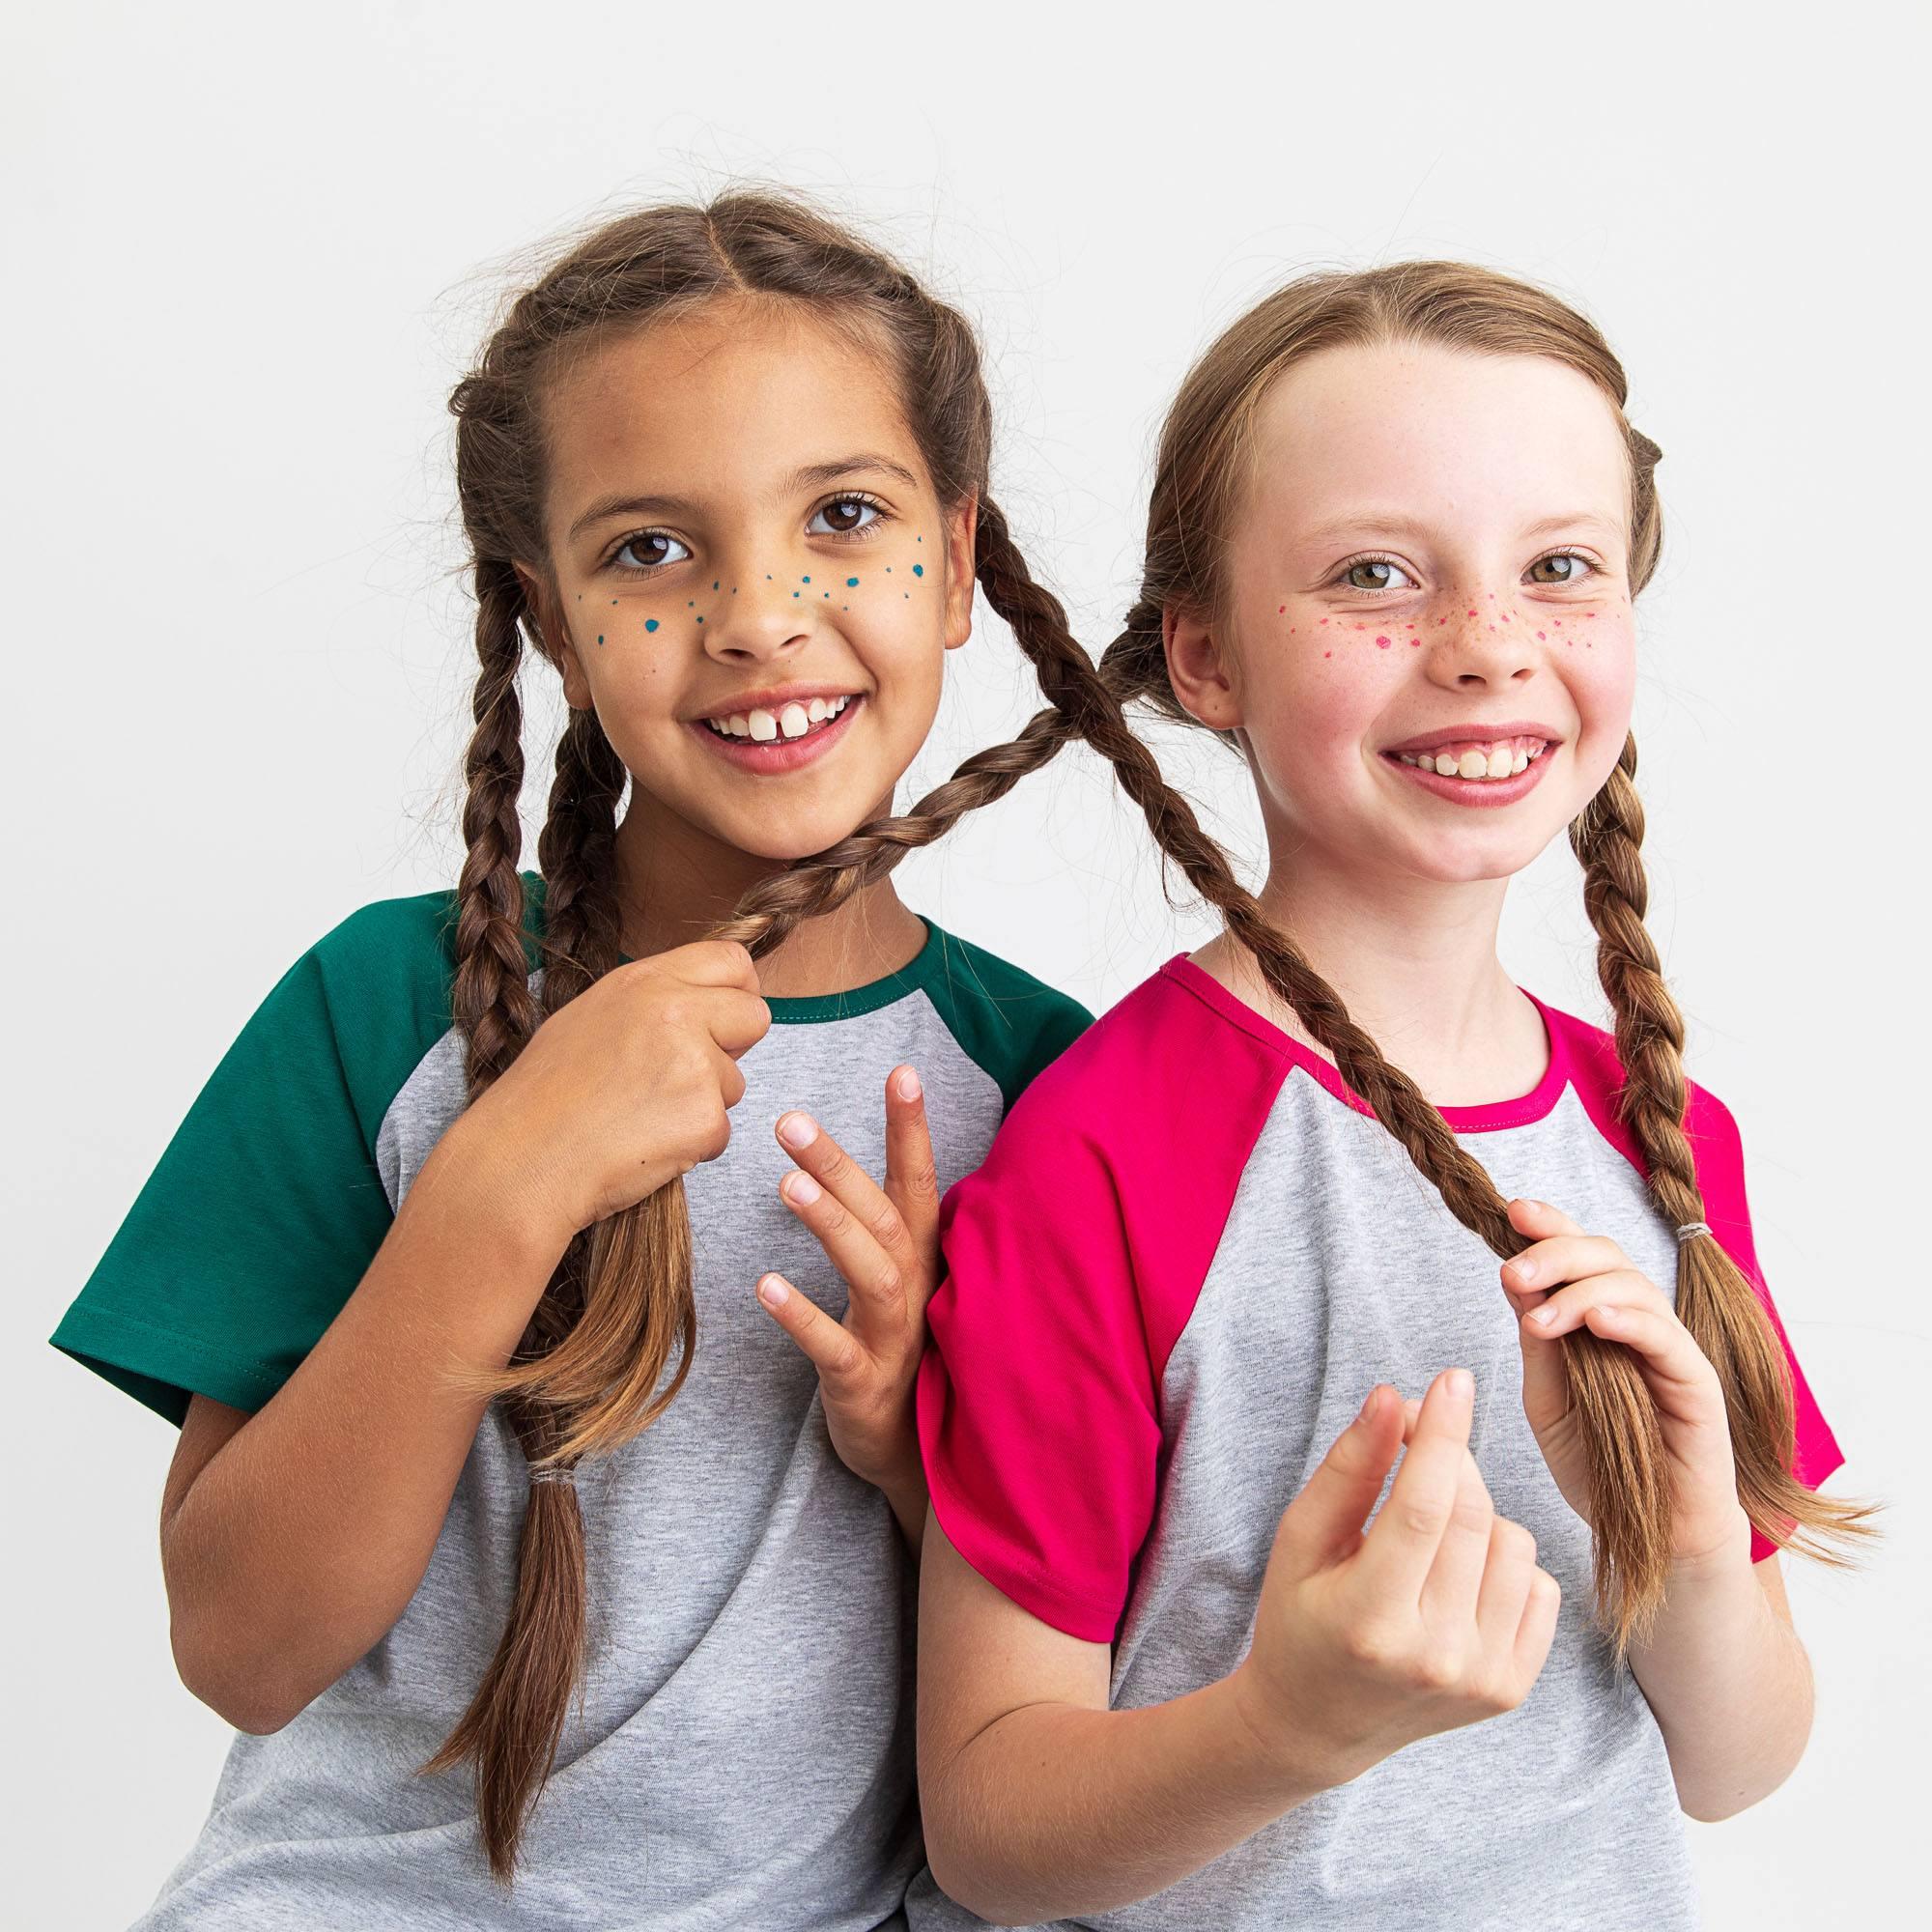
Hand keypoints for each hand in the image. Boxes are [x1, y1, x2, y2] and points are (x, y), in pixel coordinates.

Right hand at [458, 940, 770, 1239]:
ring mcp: (694, 1063)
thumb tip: (704, 1003)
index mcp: (644, 982)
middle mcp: (675, 1011)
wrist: (519, 1161)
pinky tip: (643, 1145)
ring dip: (703, 1103)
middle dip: (733, 1047)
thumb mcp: (591, 1017)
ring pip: (735, 1082)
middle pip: (755, 1015)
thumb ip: (653, 1002)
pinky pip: (721, 1130)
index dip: (735, 992)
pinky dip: (693, 1144)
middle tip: (683, 1076)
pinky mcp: (704, 1116)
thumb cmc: (544, 1098)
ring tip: (640, 1116)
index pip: (732, 961)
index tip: (723, 1019)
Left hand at [755, 1065, 939, 1522]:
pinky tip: (765, 1286)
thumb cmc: (898, 1350)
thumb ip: (882, 1225)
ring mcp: (895, 1338)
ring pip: (872, 1272)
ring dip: (831, 1226)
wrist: (914, 1456)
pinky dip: (803, 1316)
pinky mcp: (865, 1384)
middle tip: (789, 1119)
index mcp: (926, 1258)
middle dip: (841, 1165)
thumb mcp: (899, 1281)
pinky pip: (834, 1348)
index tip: (902, 1071)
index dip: (912, 1129)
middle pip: (886, 1215)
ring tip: (785, 1185)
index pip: (920, 1182)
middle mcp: (918, 1289)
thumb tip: (837, 1160)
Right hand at [1232, 1369, 1559, 1788]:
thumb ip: (1348, 1467)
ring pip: (1513, 1540)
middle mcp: (1435, 1657)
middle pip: (1471, 1514)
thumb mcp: (1300, 1538)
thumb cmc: (1299, 1616)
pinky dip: (1503, 1559)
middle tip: (1414, 1441)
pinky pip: (1539, 1582)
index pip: (1423, 1507)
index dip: (1441, 1434)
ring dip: (1476, 1512)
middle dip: (1449, 1456)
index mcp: (1370, 1620)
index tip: (1452, 1378)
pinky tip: (1458, 1575)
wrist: (1320, 1722)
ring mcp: (1482, 1679)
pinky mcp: (1513, 1688)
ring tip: (1427, 1535)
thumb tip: (1393, 1398)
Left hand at [1500, 1197, 1746, 1564]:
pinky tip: (1596, 1320)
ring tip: (1538, 1315)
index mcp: (1600, 1323)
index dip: (1551, 1226)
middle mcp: (1638, 1327)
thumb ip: (1538, 1346)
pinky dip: (1629, 1320)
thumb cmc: (1600, 1470)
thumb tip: (1514, 1280)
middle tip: (1511, 1272)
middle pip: (1606, 1257)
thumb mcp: (1548, 1403)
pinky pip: (1666, 1338)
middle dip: (1555, 1253)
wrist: (1651, 1539)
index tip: (1512, 1211)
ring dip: (1580, 1289)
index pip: (1580, 1256)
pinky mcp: (1697, 1385)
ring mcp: (1671, 1352)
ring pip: (1634, 1287)